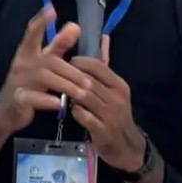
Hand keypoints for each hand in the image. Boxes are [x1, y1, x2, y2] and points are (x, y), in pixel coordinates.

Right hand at [0, 5, 93, 134]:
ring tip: (82, 94)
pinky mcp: (18, 99)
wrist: (6, 111)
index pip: (32, 32)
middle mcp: (22, 63)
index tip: (51, 9)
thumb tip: (75, 26)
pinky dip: (45, 100)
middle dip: (71, 71)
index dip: (41, 21)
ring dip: (66, 85)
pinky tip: (58, 103)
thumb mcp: (43, 63)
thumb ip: (58, 45)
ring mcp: (18, 81)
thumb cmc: (29, 83)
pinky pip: (32, 97)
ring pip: (45, 78)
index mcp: (28, 52)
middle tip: (89, 82)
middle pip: (50, 61)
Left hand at [69, 35, 145, 172]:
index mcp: (119, 85)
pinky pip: (84, 116)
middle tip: (55, 73)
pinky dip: (74, 111)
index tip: (66, 61)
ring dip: (70, 93)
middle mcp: (116, 98)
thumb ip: (104, 67)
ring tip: (58, 89)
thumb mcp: (115, 90)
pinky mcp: (102, 130)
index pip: (98, 66)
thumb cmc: (115, 114)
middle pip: (89, 81)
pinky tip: (68, 109)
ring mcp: (110, 115)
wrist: (126, 145)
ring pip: (85, 98)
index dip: (80, 62)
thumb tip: (102, 37)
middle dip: (70, 76)